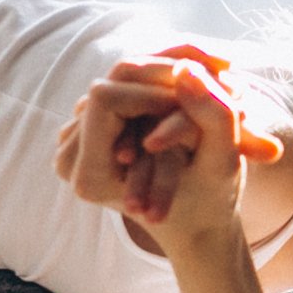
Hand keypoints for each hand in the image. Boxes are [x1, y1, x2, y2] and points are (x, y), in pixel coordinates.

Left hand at [57, 44, 271, 232]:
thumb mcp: (223, 162)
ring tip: (197, 86)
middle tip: (205, 78)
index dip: (151, 88)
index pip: (106, 98)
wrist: (194, 224)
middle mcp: (69, 159)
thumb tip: (186, 68)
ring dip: (158, 79)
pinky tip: (180, 90)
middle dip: (159, 78)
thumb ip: (211, 116)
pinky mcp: (84, 128)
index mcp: (91, 177)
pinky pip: (115, 88)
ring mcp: (72, 142)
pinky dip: (150, 84)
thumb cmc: (210, 201)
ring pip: (113, 82)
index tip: (190, 95)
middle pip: (107, 85)